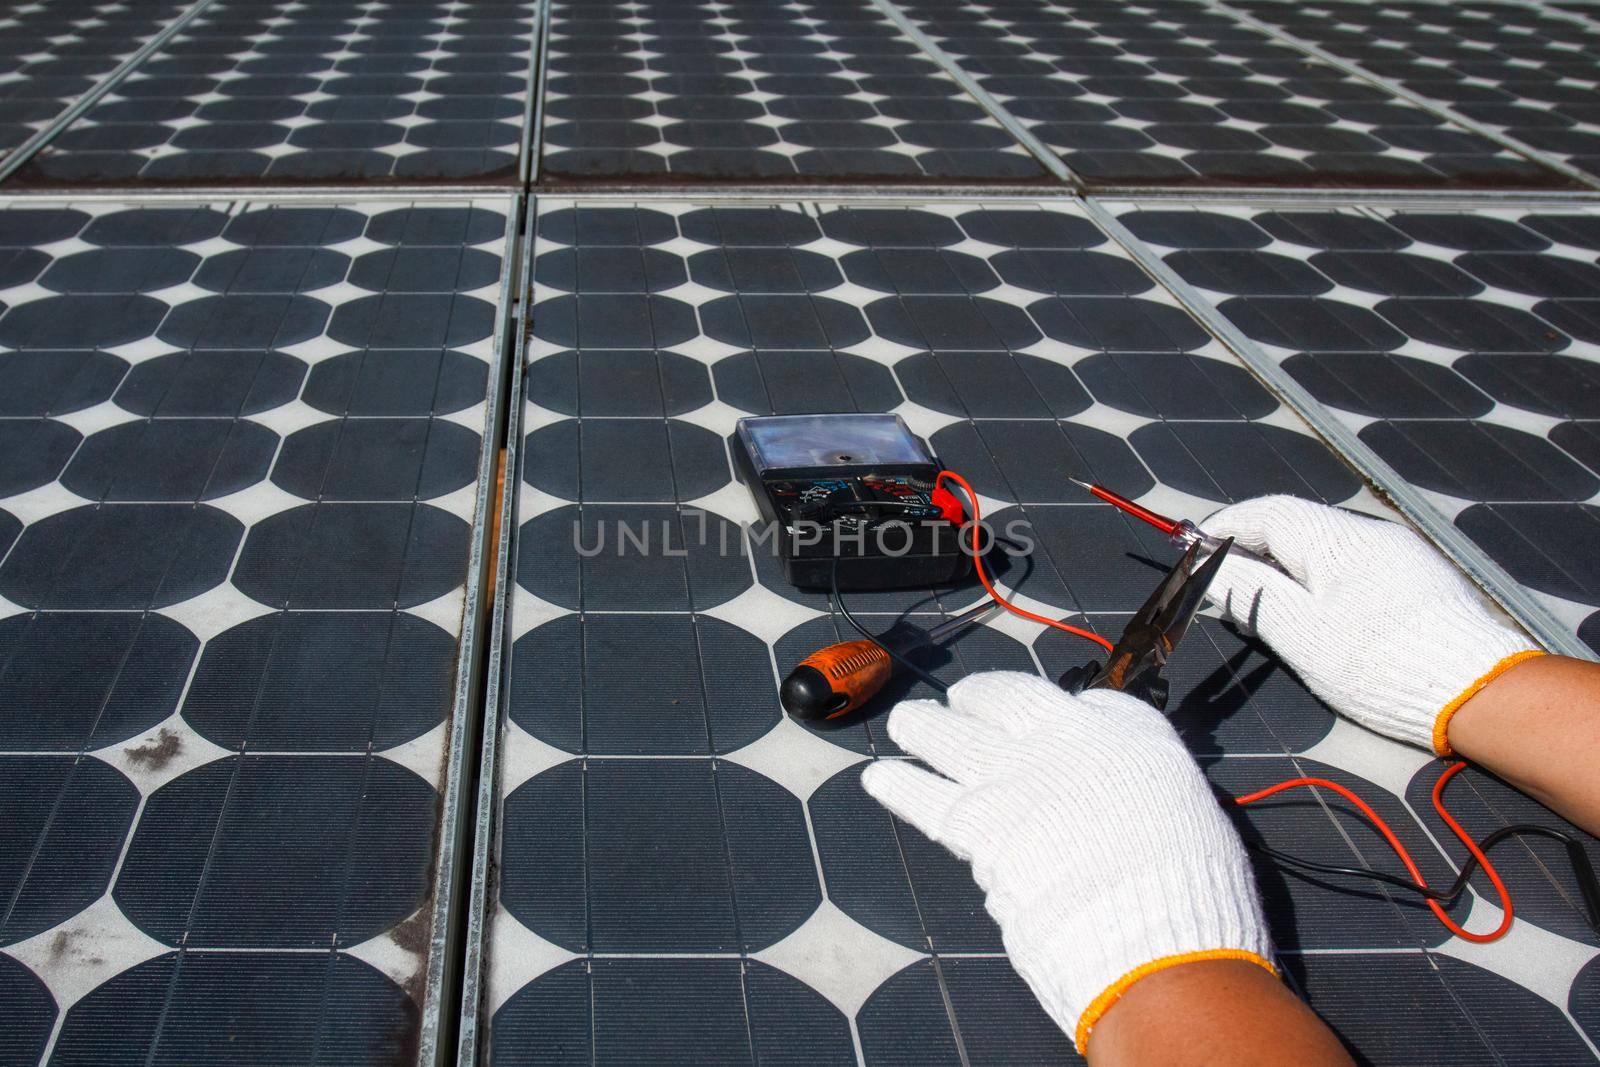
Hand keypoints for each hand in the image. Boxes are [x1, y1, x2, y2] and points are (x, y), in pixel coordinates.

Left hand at [861, 672, 1272, 1054]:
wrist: (1150, 919)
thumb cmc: (1185, 871)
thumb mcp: (1177, 793)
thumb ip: (1131, 765)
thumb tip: (1102, 749)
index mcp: (1115, 732)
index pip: (1068, 699)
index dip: (1025, 697)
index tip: (1009, 701)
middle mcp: (1057, 743)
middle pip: (997, 702)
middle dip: (972, 701)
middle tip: (953, 703)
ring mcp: (1012, 779)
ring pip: (951, 738)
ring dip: (923, 728)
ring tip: (906, 723)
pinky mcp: (978, 827)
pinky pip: (924, 797)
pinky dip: (899, 786)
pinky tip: (880, 778)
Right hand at [1203, 496, 1541, 754]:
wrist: (1475, 691)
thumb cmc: (1378, 663)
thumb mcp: (1299, 632)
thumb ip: (1251, 593)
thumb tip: (1213, 567)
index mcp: (1337, 538)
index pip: (1266, 512)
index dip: (1225, 527)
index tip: (1194, 548)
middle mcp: (1370, 533)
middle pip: (1296, 527)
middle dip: (1253, 549)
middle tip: (1223, 584)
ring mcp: (1400, 554)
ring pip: (1326, 548)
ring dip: (1288, 568)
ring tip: (1266, 606)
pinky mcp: (1418, 579)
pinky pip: (1354, 565)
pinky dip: (1322, 581)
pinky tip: (1317, 615)